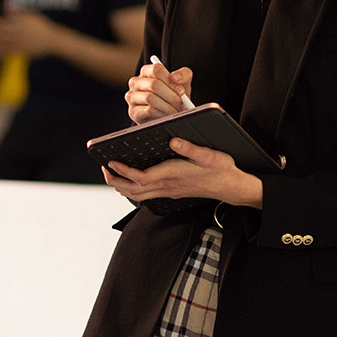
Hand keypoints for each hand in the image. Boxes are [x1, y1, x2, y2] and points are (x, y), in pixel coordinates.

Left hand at [0, 4, 62, 56]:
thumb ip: (17, 11)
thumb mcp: (31, 15)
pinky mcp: (20, 51)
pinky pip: (6, 53)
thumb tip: (4, 4)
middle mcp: (17, 34)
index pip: (1, 21)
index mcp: (18, 23)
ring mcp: (18, 43)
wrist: (53, 41)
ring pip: (0, 43)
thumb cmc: (41, 26)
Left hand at [103, 136, 262, 208]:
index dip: (124, 172)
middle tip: (104, 168)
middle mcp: (169, 186)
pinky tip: (129, 181)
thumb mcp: (209, 155)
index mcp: (174, 175)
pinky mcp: (172, 192)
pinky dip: (133, 190)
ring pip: (139, 196)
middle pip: (134, 190)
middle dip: (116, 181)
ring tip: (111, 174)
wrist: (232, 187)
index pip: (142, 177)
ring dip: (122, 186)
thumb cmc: (221, 169)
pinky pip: (147, 195)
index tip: (111, 163)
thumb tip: (172, 140)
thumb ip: (190, 148)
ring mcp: (170, 191)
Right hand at [126, 62, 193, 124]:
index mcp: (147, 71)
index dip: (171, 81)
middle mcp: (136, 82)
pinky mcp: (133, 112)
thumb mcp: (183, 83)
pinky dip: (161, 114)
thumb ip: (183, 75)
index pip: (156, 69)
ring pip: (150, 98)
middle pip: (154, 84)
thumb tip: (175, 77)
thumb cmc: (173, 96)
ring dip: (167, 106)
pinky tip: (166, 116)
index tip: (181, 91)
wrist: (169, 115)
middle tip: (181, 103)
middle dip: (171, 96)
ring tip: (176, 111)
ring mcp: (132, 97)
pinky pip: (148, 110)